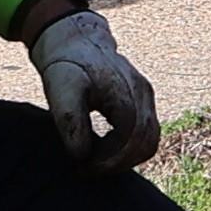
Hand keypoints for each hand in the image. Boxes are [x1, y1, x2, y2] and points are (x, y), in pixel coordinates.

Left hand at [25, 4, 162, 174]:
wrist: (75, 41)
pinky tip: (104, 151)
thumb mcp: (60, 89)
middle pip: (146, 142)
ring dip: (126, 158)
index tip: (84, 167)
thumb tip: (81, 155)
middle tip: (88, 170)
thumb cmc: (67, 64)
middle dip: (118, 164)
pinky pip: (147, 133)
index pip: (131, 138)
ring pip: (150, 140)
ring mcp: (147, 95)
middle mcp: (143, 93)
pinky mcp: (144, 99)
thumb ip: (70, 120)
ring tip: (95, 162)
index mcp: (126, 90)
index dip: (110, 160)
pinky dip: (130, 148)